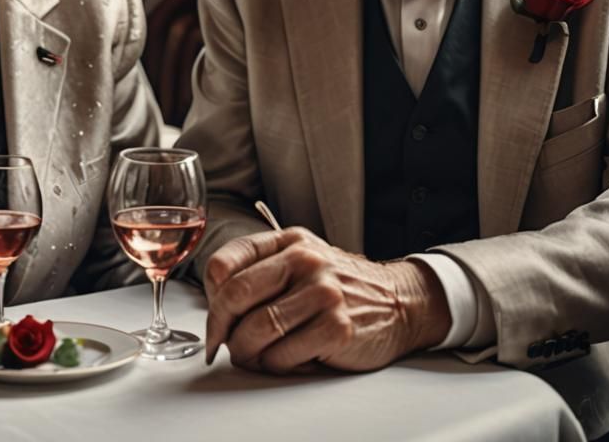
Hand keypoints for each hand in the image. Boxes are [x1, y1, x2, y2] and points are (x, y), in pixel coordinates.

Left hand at [204, 228, 450, 372]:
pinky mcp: (336, 328)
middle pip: (235, 295)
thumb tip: (214, 305)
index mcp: (288, 242)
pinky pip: (282, 356)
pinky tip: (282, 360)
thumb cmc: (341, 287)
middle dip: (219, 328)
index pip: (225, 262)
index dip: (209, 297)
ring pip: (256, 330)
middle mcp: (305, 261)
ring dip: (244, 352)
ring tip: (250, 356)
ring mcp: (323, 293)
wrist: (400, 302)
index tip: (211, 319)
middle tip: (220, 344)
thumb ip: (261, 270)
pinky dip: (273, 365)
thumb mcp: (302, 260)